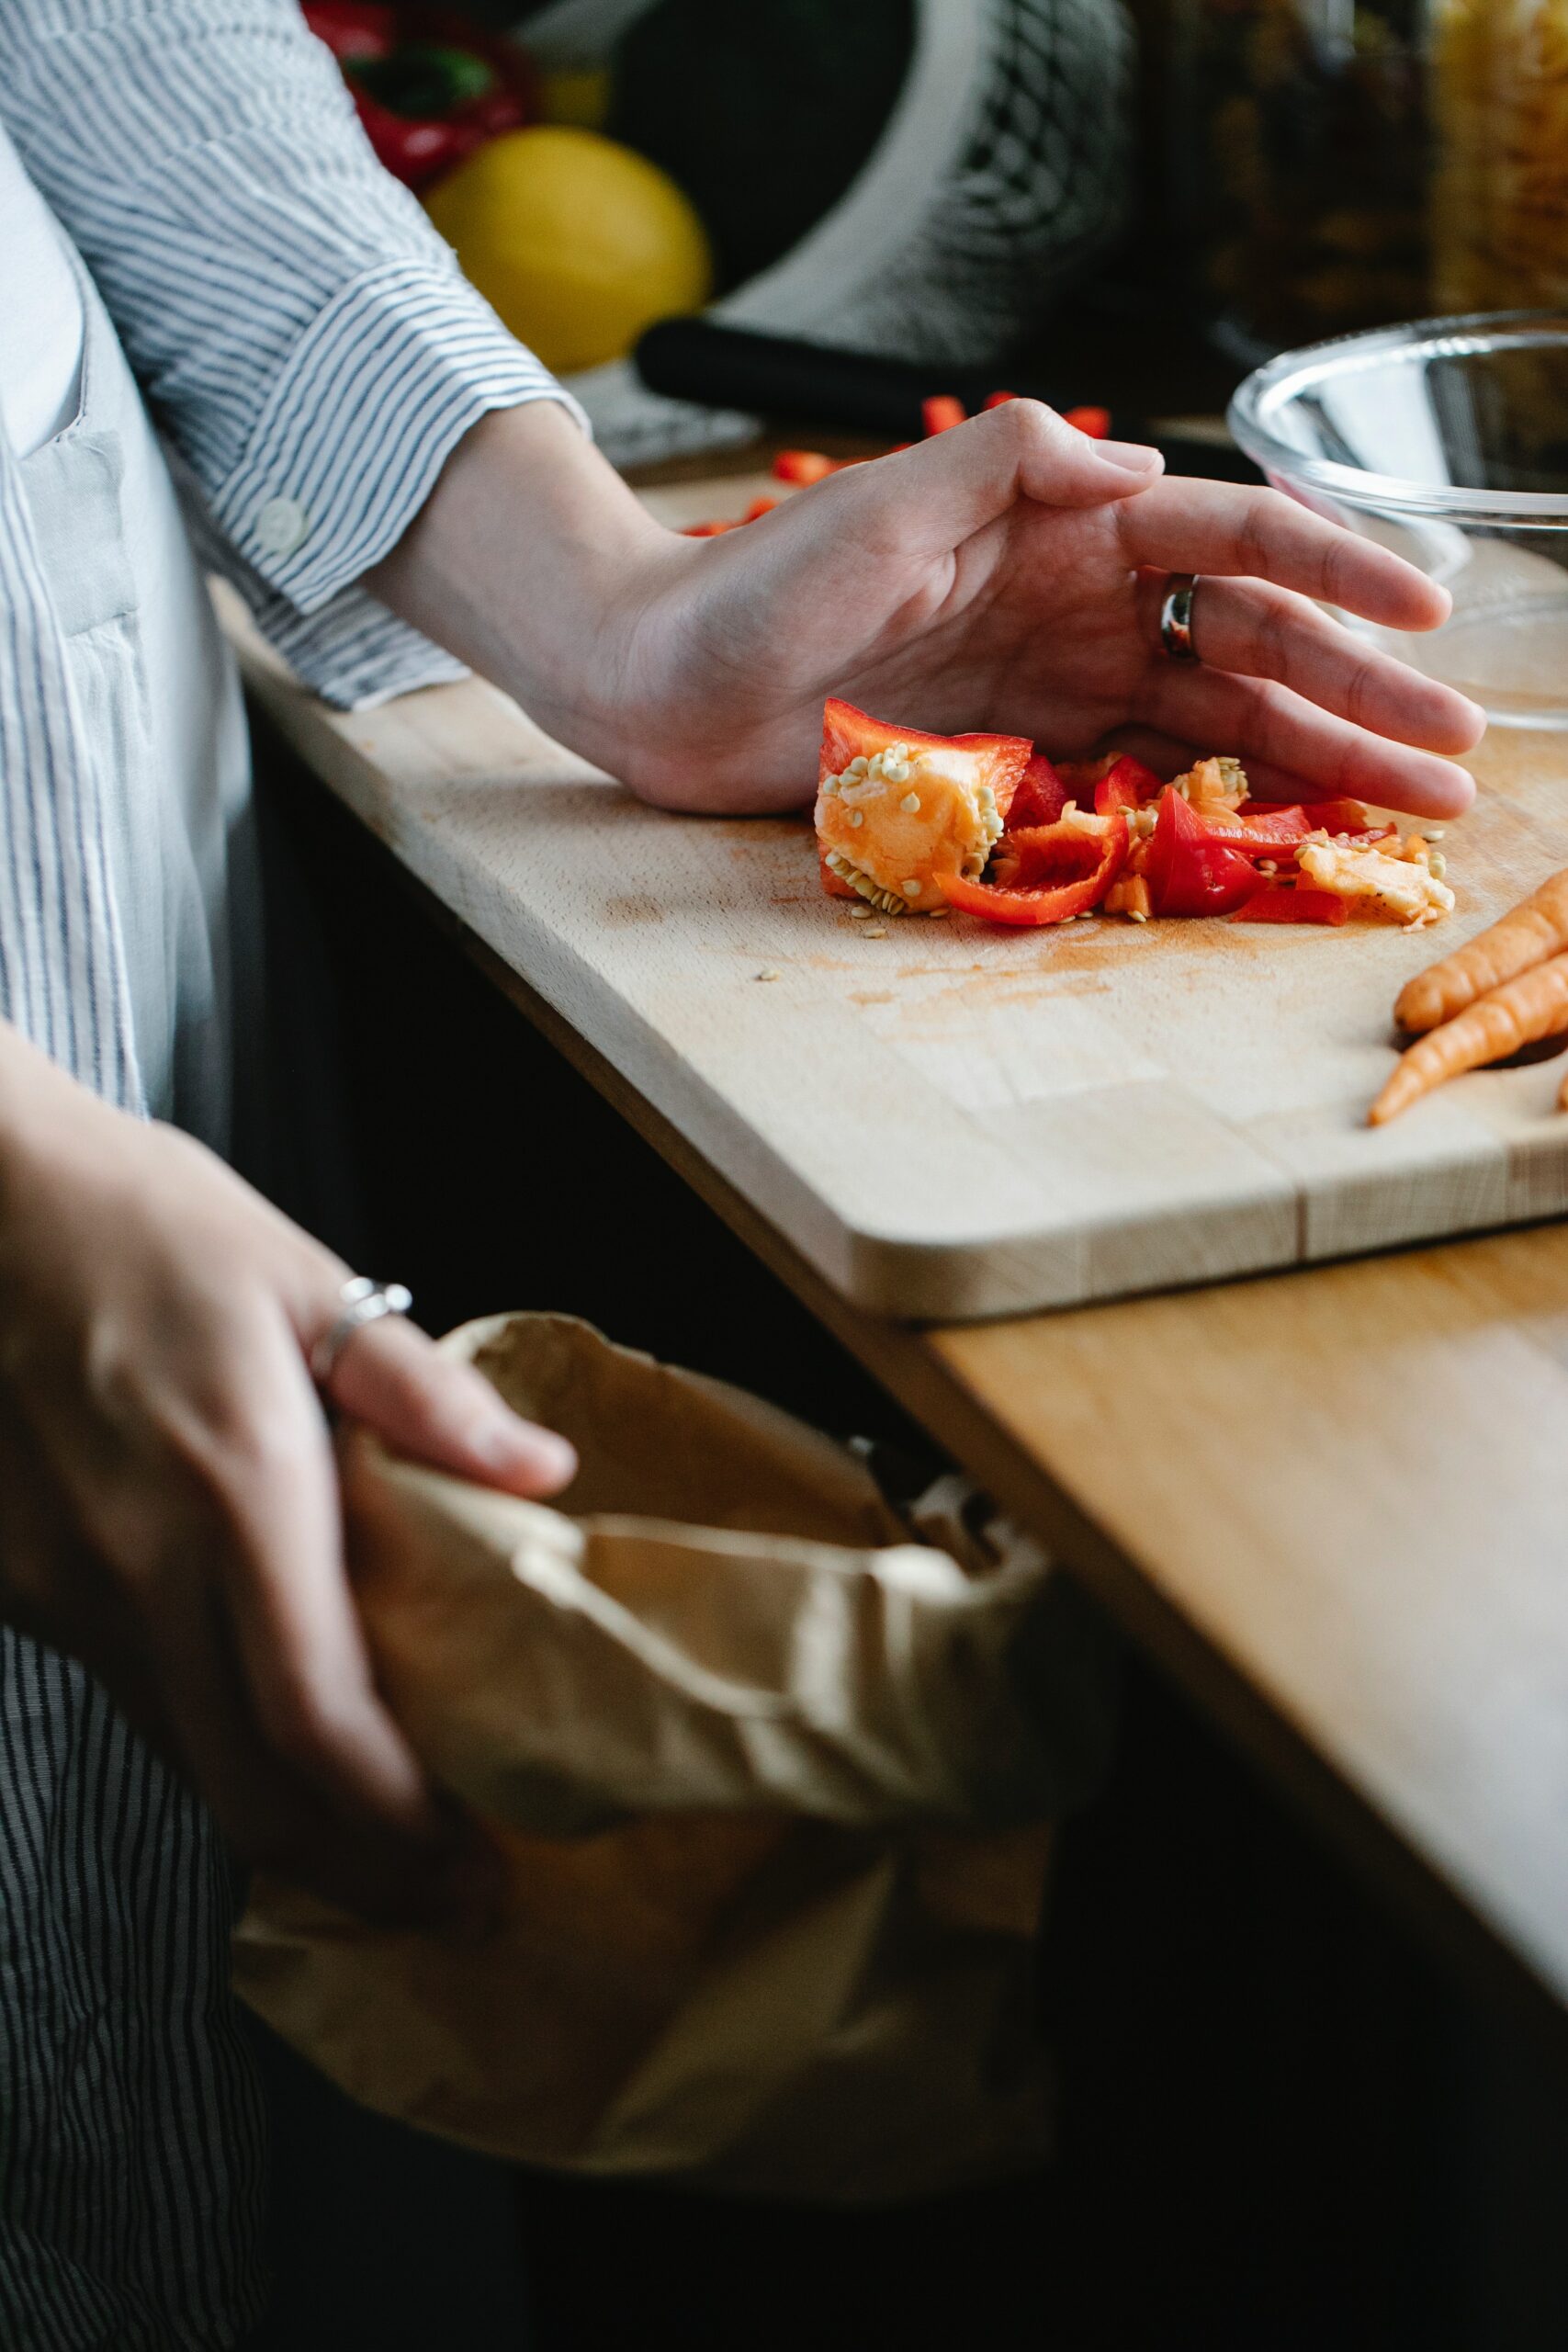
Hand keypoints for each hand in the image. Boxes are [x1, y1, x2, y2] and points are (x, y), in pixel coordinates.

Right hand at [0, 1028, 574, 1918]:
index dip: (396, 1823)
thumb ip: (424, 1393)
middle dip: (353, 1871)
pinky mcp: (18, 1583)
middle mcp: (140, 1567)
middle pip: (247, 1788)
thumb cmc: (146, 1225)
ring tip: (376, 1843)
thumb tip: (539, 1472)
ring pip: (180, 1759)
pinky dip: (208, 1745)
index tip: (471, 1868)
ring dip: (281, 1822)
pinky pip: (129, 1697)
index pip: (319, 1718)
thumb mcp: (303, 1280)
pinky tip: (266, 1734)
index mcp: (236, 1490)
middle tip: (442, 1902)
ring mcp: (64, 1587)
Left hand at [373, 400, 1482, 819]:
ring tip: (1415, 808)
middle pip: (1252, 642)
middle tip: (1457, 754)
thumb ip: (1009, 463)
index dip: (1334, 570)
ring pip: (1219, 718)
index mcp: (1067, 524)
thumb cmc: (753, 582)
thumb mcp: (881, 501)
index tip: (1421, 613)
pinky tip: (1296, 829)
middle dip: (1360, 694)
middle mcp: (1082, 601)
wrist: (660, 685)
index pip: (1229, 537)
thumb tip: (1142, 466)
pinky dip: (1224, 801)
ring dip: (1320, 758)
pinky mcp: (1023, 757)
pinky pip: (1146, 777)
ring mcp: (1058, 682)